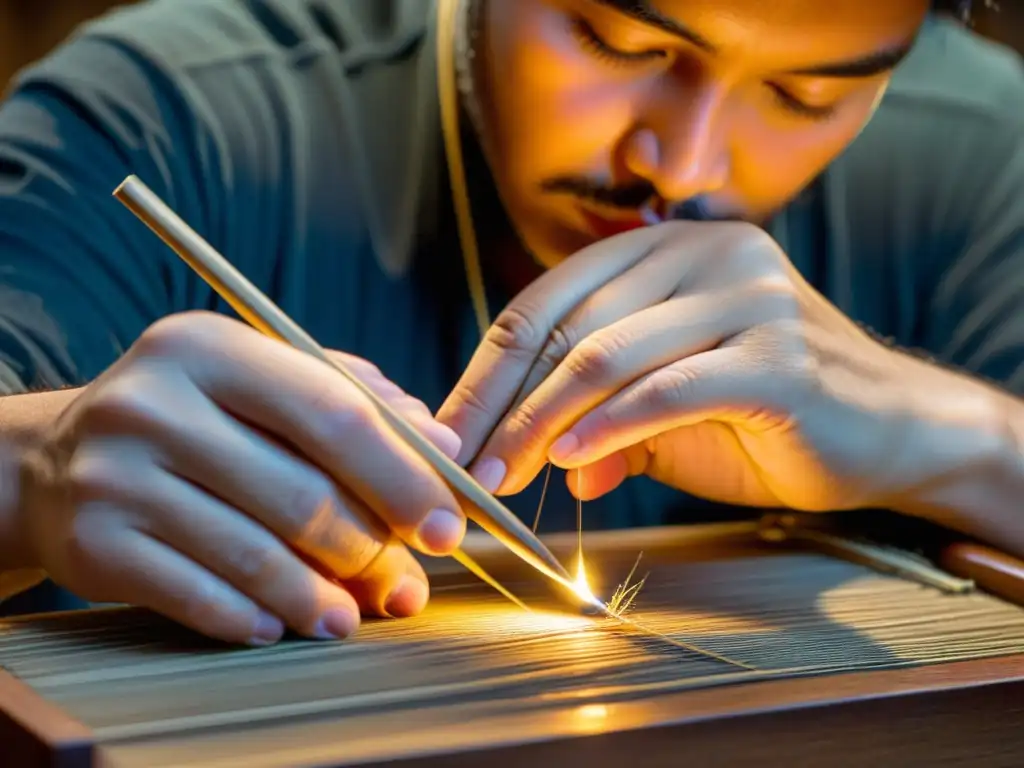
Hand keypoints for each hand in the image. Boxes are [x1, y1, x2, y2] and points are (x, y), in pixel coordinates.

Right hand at [17, 311, 464, 644]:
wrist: (58, 460)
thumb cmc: (192, 417)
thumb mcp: (262, 380)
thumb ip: (354, 399)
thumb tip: (442, 447)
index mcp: (210, 347)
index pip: (334, 414)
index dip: (404, 476)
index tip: (447, 525)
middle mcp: (155, 403)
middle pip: (301, 493)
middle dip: (369, 548)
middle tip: (403, 580)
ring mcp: (117, 475)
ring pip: (256, 555)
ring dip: (319, 598)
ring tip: (348, 616)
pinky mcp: (93, 545)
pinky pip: (199, 597)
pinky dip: (254, 618)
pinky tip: (280, 623)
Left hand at [439, 220, 991, 511]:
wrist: (887, 432)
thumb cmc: (765, 417)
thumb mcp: (666, 412)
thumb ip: (600, 418)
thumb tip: (535, 462)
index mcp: (667, 250)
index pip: (547, 302)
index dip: (487, 369)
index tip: (449, 431)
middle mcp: (705, 253)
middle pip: (567, 326)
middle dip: (503, 403)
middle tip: (464, 465)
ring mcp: (748, 296)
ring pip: (607, 353)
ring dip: (541, 421)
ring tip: (503, 474)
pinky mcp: (779, 354)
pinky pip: (668, 388)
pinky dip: (610, 426)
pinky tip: (572, 462)